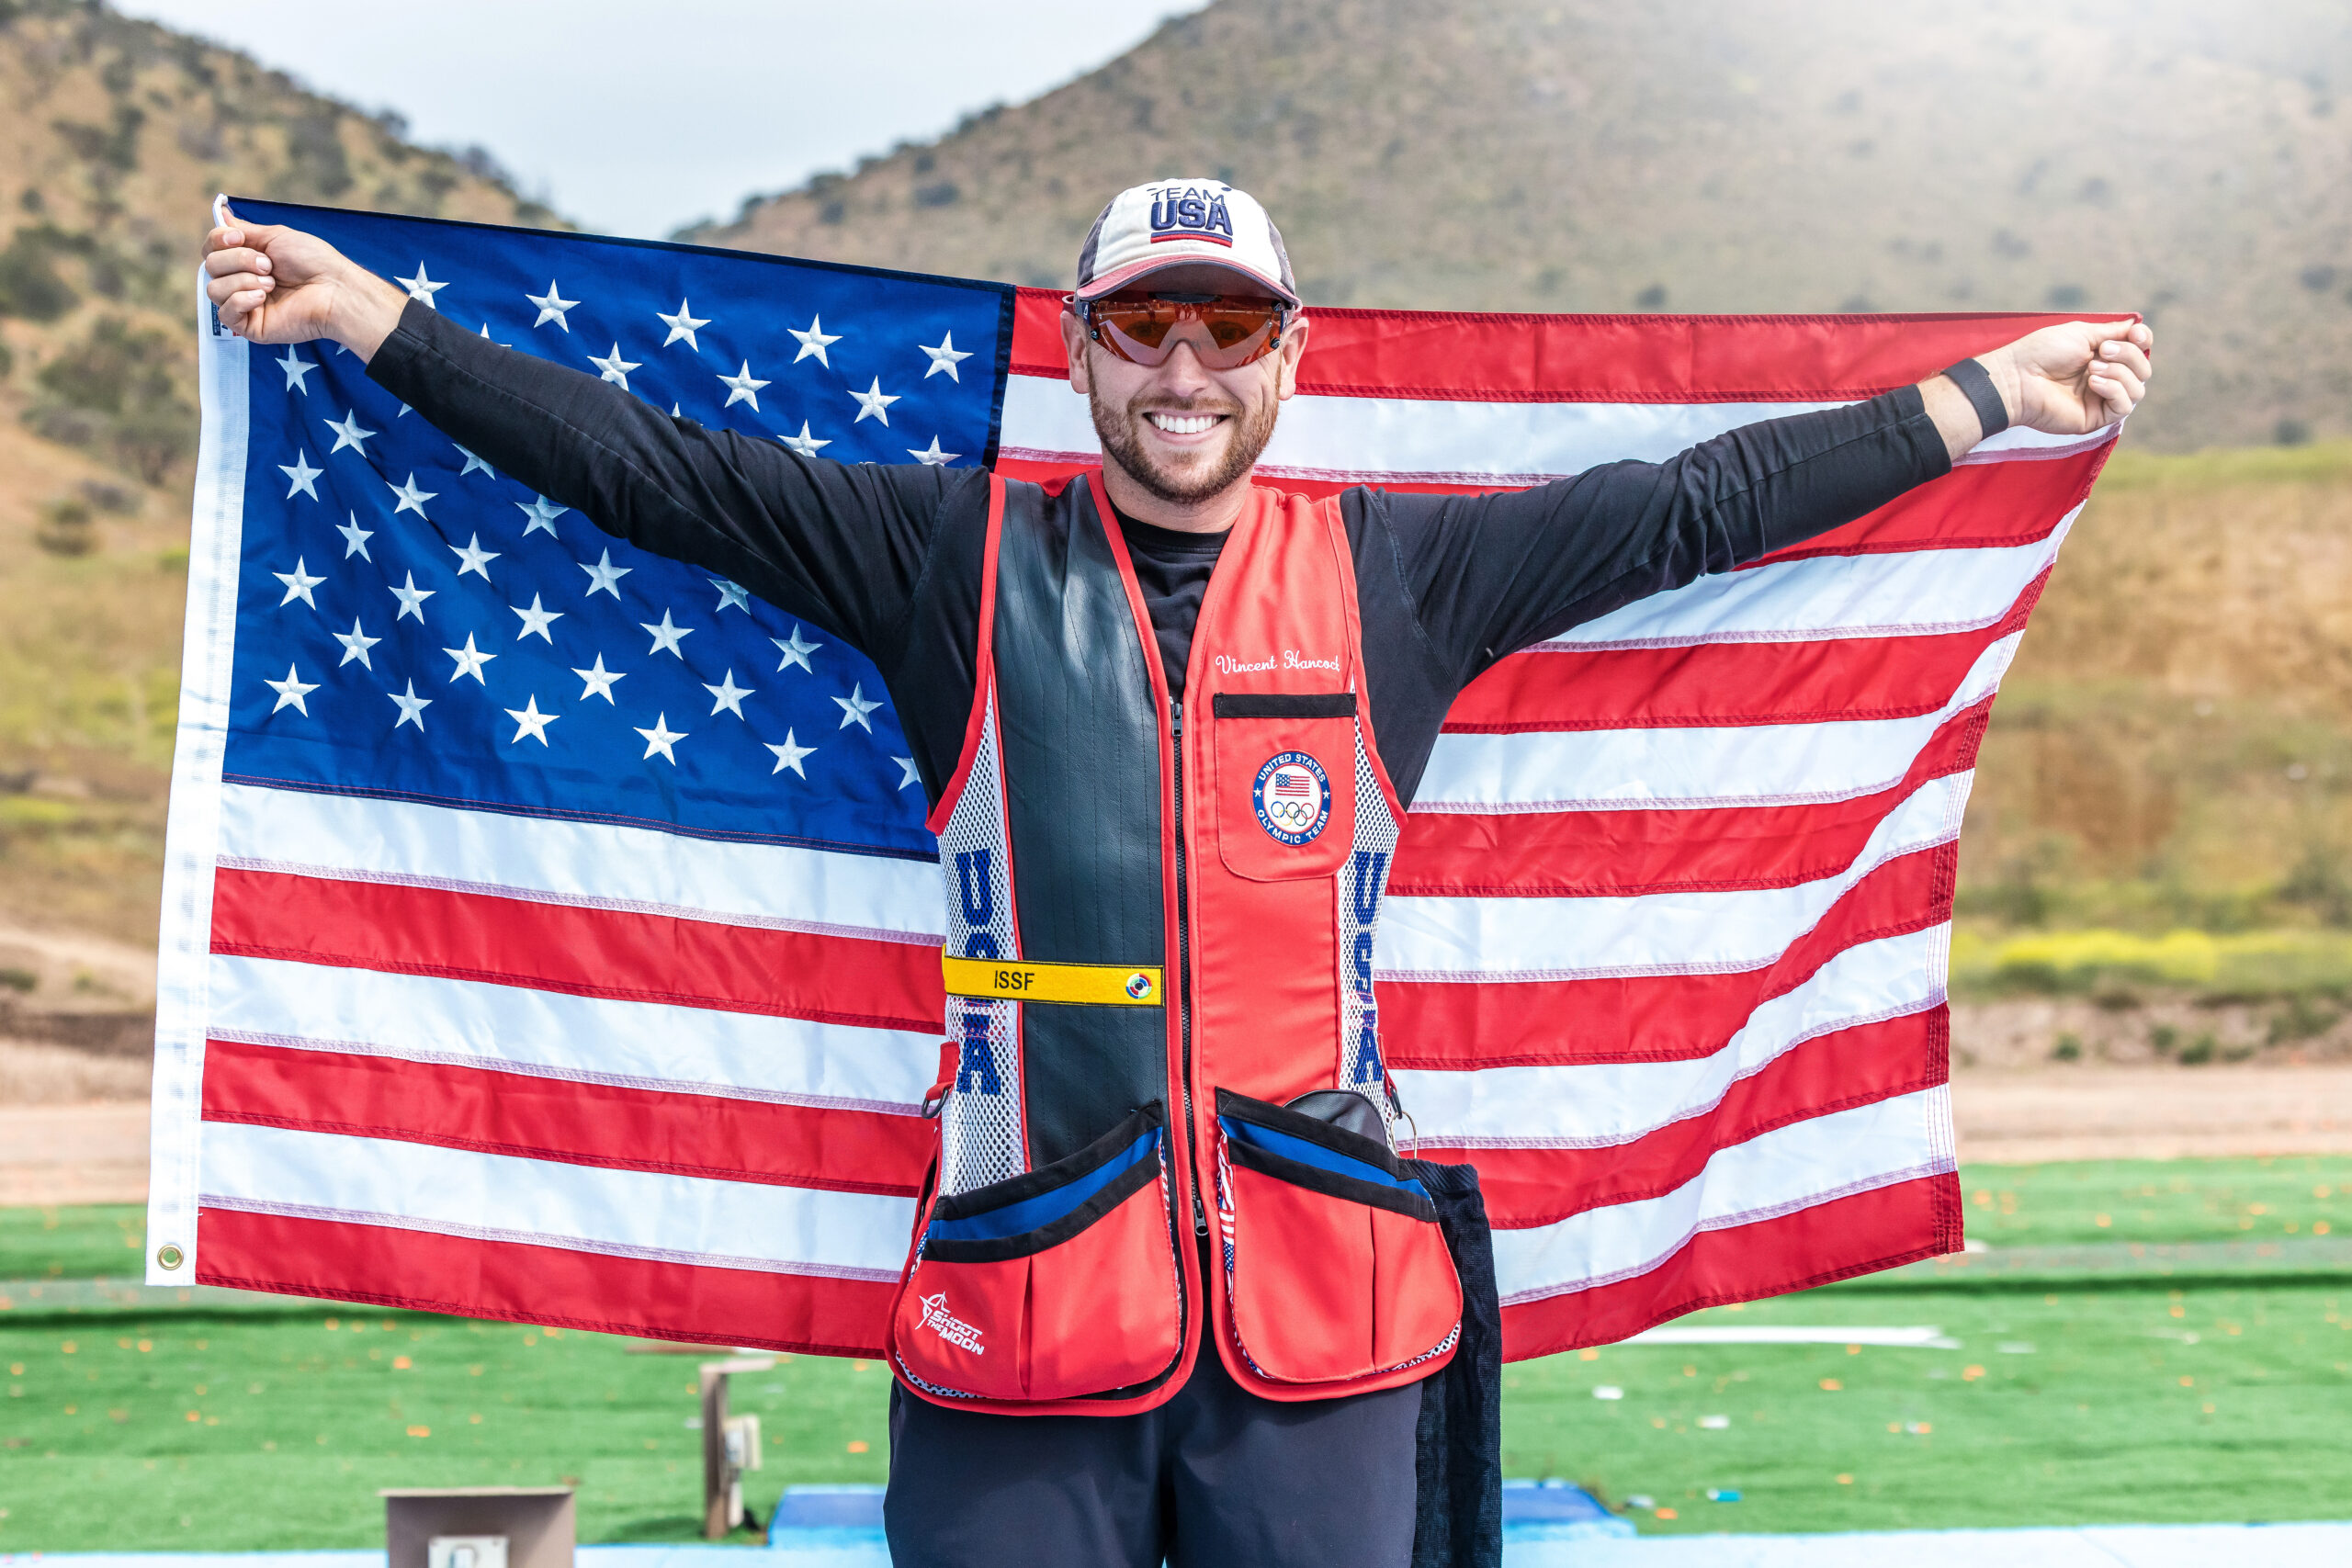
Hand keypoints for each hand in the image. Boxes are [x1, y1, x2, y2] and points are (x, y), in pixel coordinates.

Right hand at [202, 202, 405, 360]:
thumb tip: (222, 216)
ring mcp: (245, 304)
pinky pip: (224, 314)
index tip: (239, 238)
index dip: (218, 240)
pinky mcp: (250, 326)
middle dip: (239, 260)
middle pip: (210, 265)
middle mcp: (242, 280)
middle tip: (269, 266)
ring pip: (213, 289)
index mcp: (246, 259)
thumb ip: (245, 230)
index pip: (211, 248)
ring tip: (272, 284)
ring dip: (243, 280)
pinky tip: (262, 298)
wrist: (334, 289)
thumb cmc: (313, 261)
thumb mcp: (276, 235)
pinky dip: (240, 300)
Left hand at [1986, 319, 2154, 436]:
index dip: (2143, 341)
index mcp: (2102, 356)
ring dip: (2120, 373)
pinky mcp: (2095, 418)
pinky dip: (2115, 390)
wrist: (2018, 377)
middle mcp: (2106, 378)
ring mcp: (2101, 400)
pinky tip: (2093, 383)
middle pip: (2143, 369)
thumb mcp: (2081, 332)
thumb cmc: (2042, 352)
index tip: (2135, 333)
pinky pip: (2124, 407)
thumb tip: (2136, 325)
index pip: (2140, 350)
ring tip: (2091, 369)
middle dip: (2128, 355)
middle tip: (2099, 352)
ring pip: (2138, 389)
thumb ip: (2112, 331)